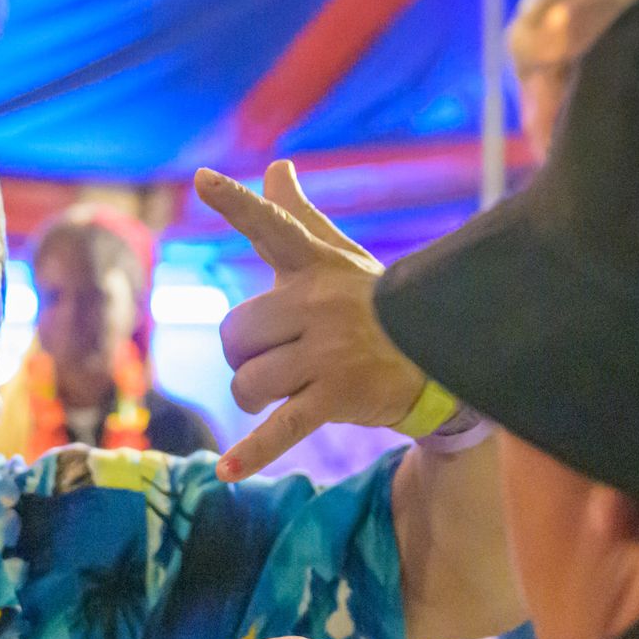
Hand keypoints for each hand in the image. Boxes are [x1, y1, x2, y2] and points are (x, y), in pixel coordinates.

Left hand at [196, 160, 425, 479]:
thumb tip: (278, 166)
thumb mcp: (338, 259)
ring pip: (247, 382)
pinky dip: (253, 454)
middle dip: (244, 355)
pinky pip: (280, 428)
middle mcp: (320, 304)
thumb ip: (299, 217)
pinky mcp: (336, 398)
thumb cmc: (370, 303)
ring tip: (289, 386)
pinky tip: (227, 473)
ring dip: (255, 394)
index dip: (236, 203)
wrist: (436, 358)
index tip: (203, 178)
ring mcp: (329, 353)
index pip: (272, 226)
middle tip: (280, 353)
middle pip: (234, 335)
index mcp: (315, 267)